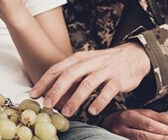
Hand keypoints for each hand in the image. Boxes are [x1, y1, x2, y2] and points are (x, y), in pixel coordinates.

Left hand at [29, 42, 151, 116]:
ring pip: (88, 84)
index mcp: (79, 58)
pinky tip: (92, 111)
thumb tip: (52, 94)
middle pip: (70, 75)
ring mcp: (105, 70)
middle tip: (48, 105)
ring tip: (66, 112)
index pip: (58, 68)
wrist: (134, 55)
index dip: (44, 81)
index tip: (33, 94)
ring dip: (76, 99)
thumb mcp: (86, 64)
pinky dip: (100, 101)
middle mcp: (91, 62)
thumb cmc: (105, 62)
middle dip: (57, 90)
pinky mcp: (119, 79)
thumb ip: (70, 77)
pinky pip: (108, 91)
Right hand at [103, 109, 167, 139]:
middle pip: (147, 129)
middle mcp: (124, 124)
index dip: (167, 124)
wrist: (102, 128)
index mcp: (129, 114)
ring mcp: (120, 135)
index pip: (151, 119)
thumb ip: (157, 118)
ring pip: (142, 138)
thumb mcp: (138, 115)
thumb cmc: (124, 121)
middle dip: (164, 133)